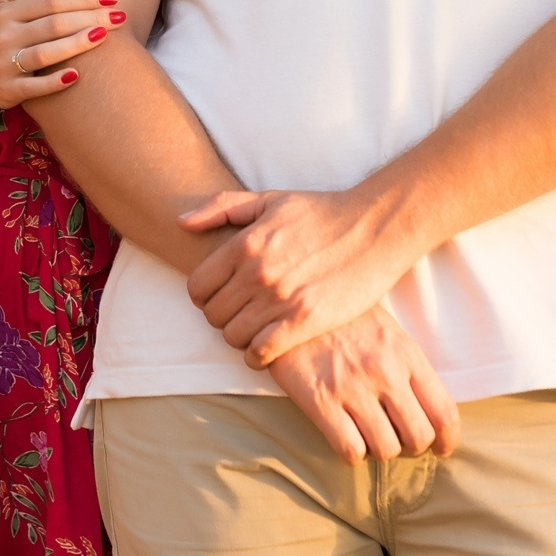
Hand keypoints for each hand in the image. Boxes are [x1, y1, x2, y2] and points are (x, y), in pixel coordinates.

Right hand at [0, 0, 120, 109]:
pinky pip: (35, 86)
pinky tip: (77, 76)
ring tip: (104, 36)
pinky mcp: (10, 89)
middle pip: (53, 24)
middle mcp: (6, 36)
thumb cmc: (2, 35)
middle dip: (89, 18)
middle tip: (120, 17)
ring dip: (76, 44)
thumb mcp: (4, 6)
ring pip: (46, 53)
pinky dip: (55, 81)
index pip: (51, 1)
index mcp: (7, 12)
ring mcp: (7, 64)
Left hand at [179, 187, 416, 367]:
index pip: (197, 287)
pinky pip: (260, 352)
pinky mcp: (304, 321)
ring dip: (239, 337)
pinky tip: (266, 347)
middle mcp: (257, 273)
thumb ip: (220, 207)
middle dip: (221, 317)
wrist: (374, 229)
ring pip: (232, 336)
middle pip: (212, 315)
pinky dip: (257, 355)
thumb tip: (181, 223)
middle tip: (239, 314)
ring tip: (254, 328)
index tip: (219, 296)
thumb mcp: (269, 199)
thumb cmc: (322, 212)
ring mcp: (280, 298)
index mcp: (244, 244)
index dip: (203, 296)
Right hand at [265, 306, 459, 463]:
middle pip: (419, 438)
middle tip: (397, 440)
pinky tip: (345, 436)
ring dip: (380, 451)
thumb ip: (409, 367)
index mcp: (406, 353)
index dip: (447, 441)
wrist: (289, 301)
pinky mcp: (319, 400)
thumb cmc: (342, 319)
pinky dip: (353, 454)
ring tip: (368, 435)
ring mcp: (352, 387)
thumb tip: (428, 411)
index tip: (440, 448)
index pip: (444, 413)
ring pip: (386, 450)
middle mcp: (384, 371)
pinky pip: (350, 451)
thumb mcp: (386, 330)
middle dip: (411, 448)